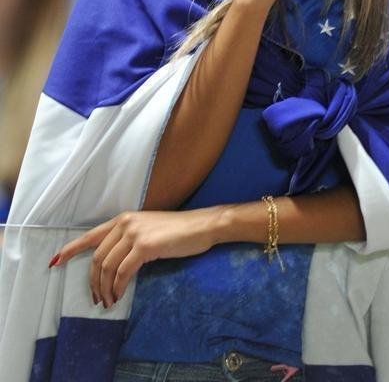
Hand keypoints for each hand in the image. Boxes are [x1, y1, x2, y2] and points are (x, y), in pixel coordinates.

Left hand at [49, 209, 221, 307]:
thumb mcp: (148, 231)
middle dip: (93, 281)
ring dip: (105, 288)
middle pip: (97, 257)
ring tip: (109, 301)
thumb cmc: (178, 231)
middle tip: (97, 298)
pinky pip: (123, 272)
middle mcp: (125, 223)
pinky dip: (118, 287)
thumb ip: (128, 240)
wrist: (201, 226)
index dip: (70, 250)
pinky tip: (120, 294)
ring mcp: (135, 233)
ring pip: (107, 266)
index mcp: (123, 219)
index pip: (90, 235)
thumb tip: (113, 264)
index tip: (55, 261)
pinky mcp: (145, 246)